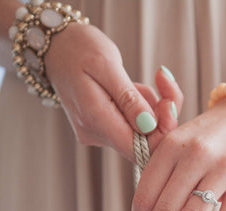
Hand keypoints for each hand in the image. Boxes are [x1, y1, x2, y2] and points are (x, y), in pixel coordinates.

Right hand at [44, 23, 182, 160]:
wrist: (56, 46)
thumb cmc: (78, 48)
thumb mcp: (106, 64)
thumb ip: (129, 99)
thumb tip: (149, 126)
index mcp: (95, 120)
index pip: (140, 150)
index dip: (162, 134)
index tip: (169, 105)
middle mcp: (97, 134)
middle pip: (144, 142)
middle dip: (161, 115)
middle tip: (163, 82)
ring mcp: (100, 133)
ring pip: (142, 132)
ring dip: (151, 107)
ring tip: (138, 81)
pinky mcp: (104, 128)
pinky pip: (133, 124)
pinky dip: (141, 107)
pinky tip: (132, 87)